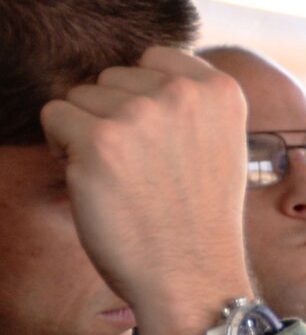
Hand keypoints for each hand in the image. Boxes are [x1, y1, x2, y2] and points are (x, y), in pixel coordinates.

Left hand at [39, 47, 253, 334]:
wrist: (192, 276)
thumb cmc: (198, 217)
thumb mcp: (218, 144)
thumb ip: (189, 104)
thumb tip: (132, 76)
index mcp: (222, 90)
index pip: (155, 58)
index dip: (144, 98)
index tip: (161, 142)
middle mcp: (184, 94)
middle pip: (113, 77)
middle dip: (115, 115)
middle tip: (142, 169)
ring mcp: (142, 114)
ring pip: (81, 96)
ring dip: (88, 133)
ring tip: (122, 177)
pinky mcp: (99, 140)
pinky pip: (55, 117)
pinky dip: (63, 150)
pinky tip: (96, 182)